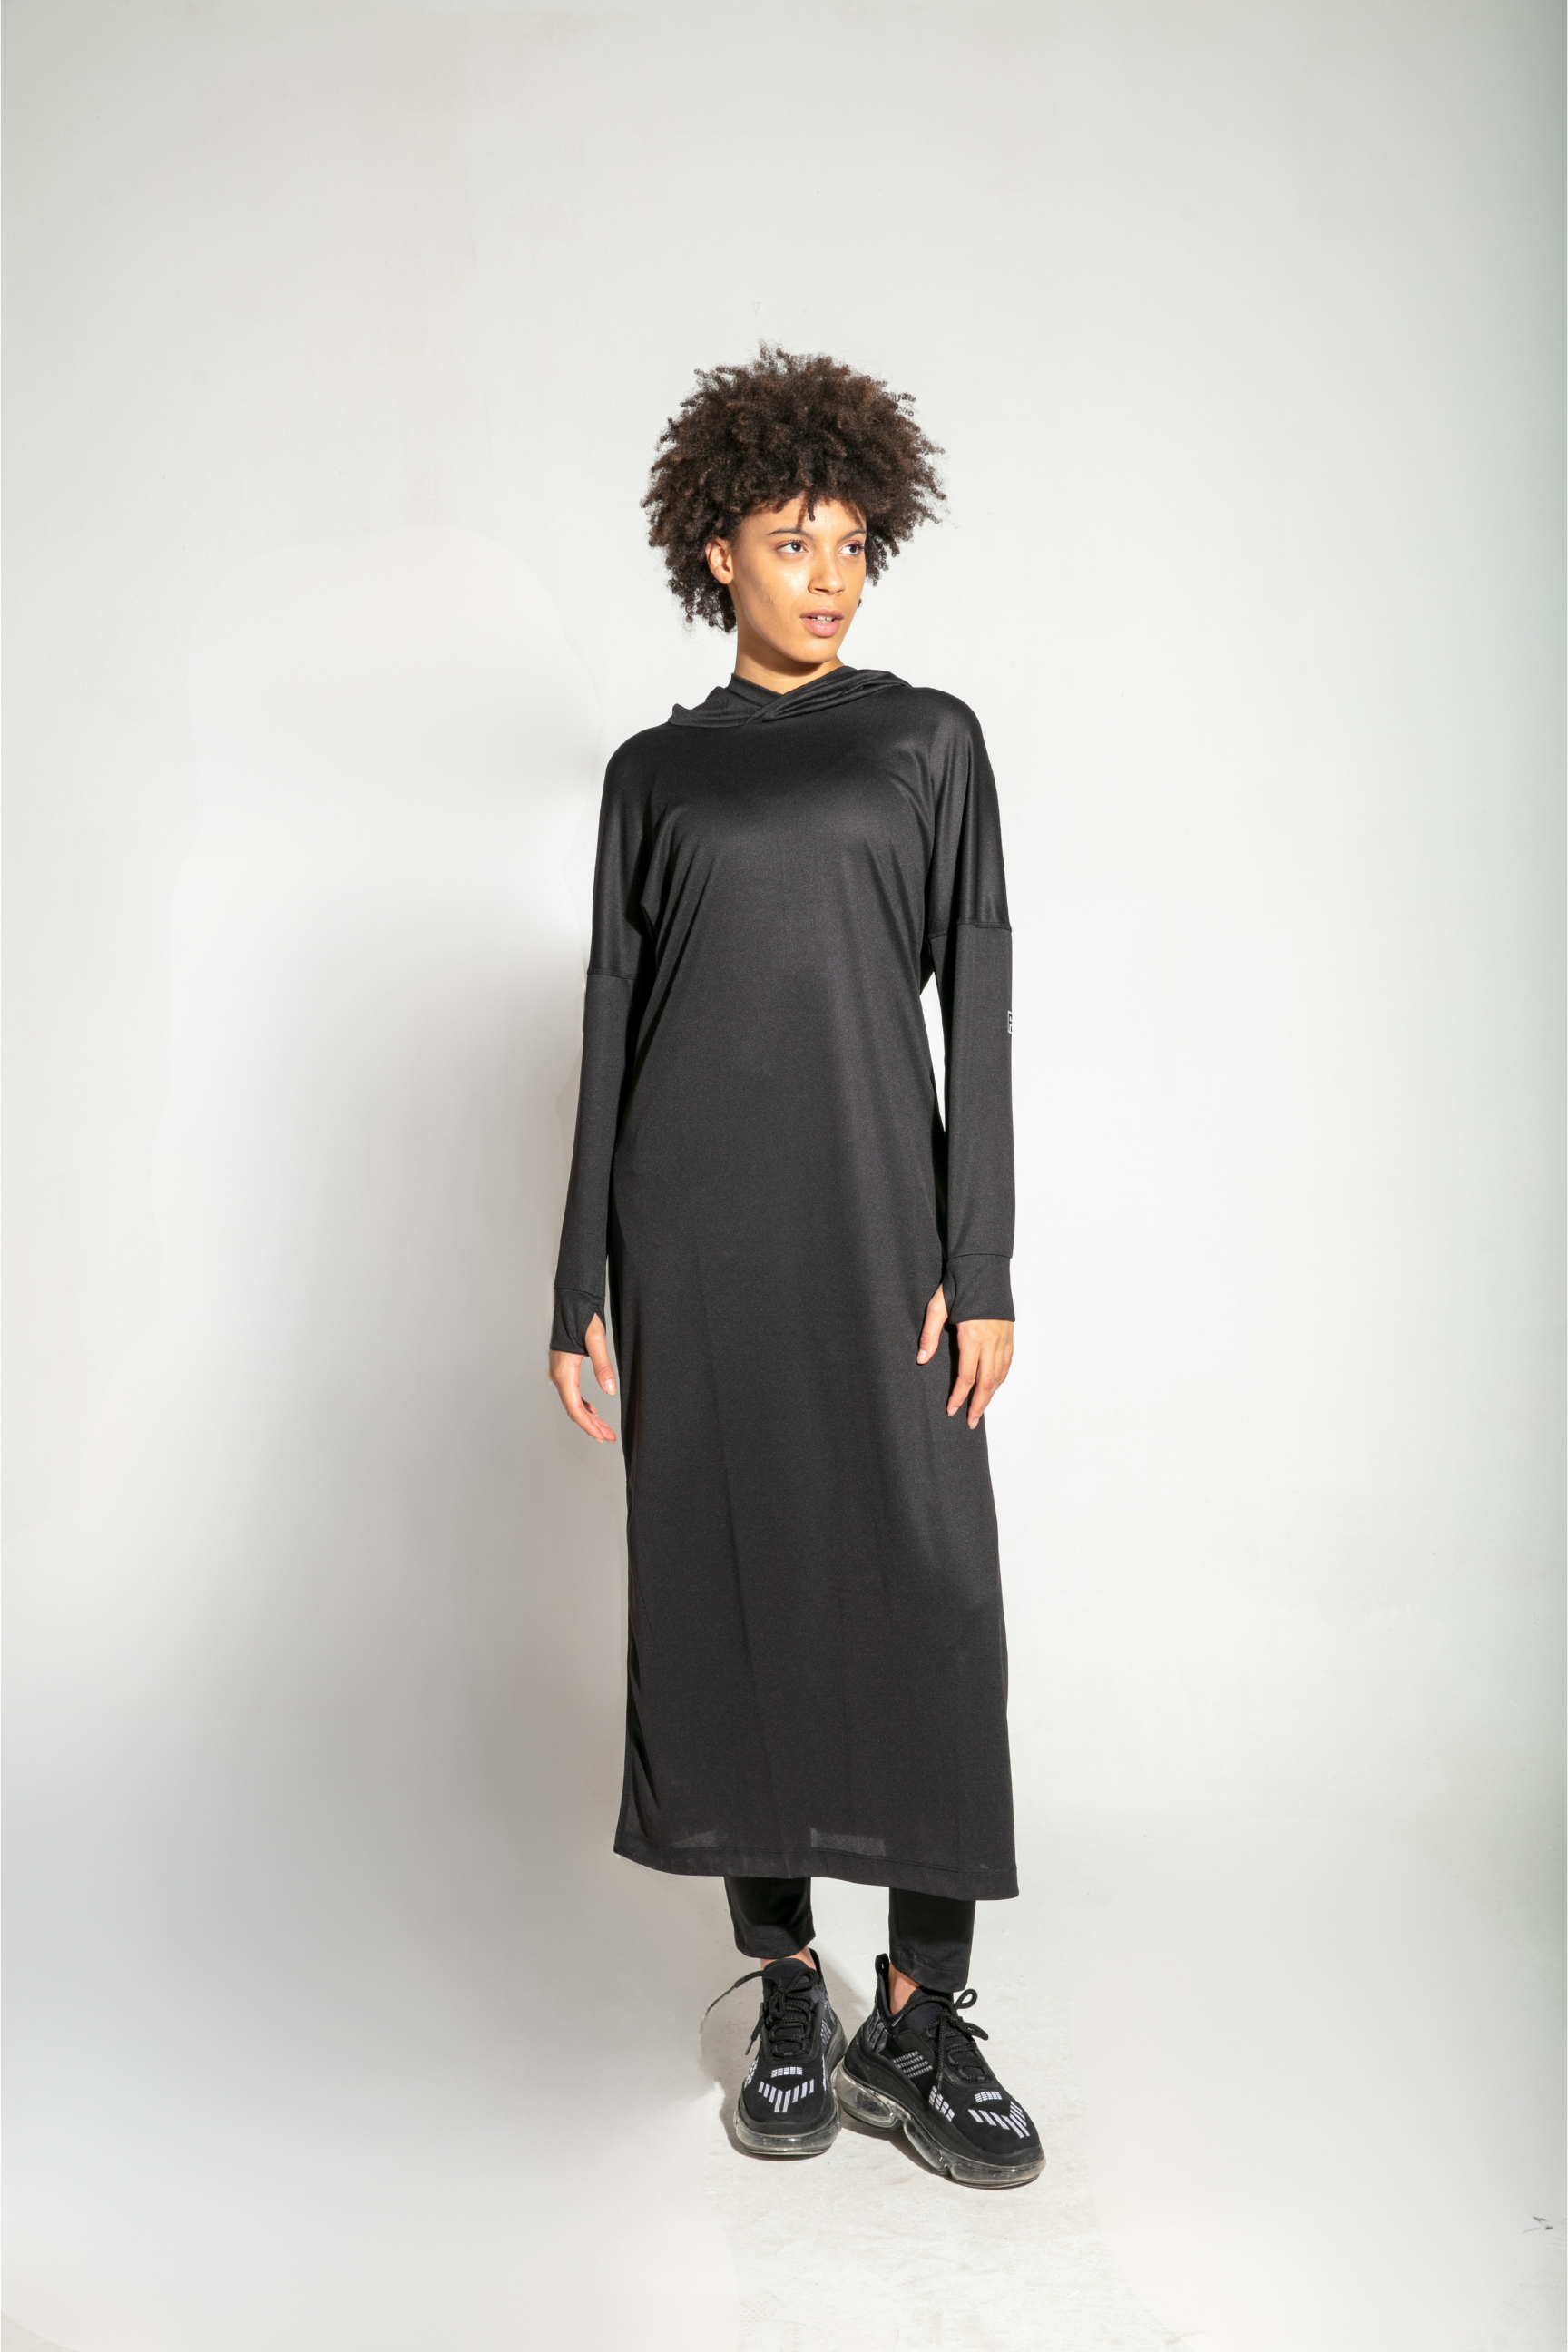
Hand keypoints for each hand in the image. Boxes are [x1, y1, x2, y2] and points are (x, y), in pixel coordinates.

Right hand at [548, 1314, 617, 1442]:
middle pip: (573, 1409)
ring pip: (572, 1402)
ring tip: (604, 1428)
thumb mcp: (597, 1341)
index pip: (575, 1407)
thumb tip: (610, 1390)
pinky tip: (593, 1409)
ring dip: (588, 1417)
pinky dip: (583, 1405)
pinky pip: (571, 1393)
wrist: (572, 1302)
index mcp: (564, 1372)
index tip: (601, 1436)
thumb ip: (603, 1366)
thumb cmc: (583, 1317)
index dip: (588, 1425)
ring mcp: (559, 1372)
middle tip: (608, 1437)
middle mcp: (558, 1375)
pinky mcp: (563, 1368)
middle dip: (591, 1425)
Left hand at [917, 1282, 1013, 1428]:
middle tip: (970, 1422)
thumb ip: (930, 1334)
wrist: (984, 1265)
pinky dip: (1001, 1378)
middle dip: (978, 1404)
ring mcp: (1003, 1337)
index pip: (967, 1376)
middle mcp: (991, 1341)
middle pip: (987, 1382)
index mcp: (973, 1336)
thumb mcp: (937, 1307)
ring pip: (1000, 1375)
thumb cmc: (959, 1284)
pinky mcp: (1009, 1333)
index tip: (952, 1410)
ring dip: (991, 1395)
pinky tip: (995, 1386)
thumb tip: (922, 1359)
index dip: (959, 1396)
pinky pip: (1008, 1363)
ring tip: (980, 1409)